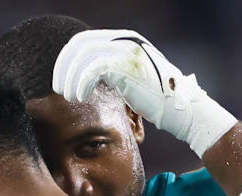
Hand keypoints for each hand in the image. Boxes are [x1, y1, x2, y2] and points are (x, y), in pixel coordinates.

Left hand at [53, 29, 236, 156]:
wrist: (182, 109)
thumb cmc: (158, 100)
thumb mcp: (132, 78)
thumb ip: (112, 70)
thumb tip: (85, 76)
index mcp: (124, 39)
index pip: (84, 40)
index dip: (67, 59)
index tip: (62, 79)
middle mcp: (124, 40)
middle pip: (79, 44)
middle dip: (63, 67)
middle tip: (59, 88)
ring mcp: (125, 51)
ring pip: (82, 57)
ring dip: (70, 78)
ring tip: (70, 97)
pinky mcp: (126, 67)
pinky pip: (92, 70)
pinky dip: (81, 85)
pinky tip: (81, 98)